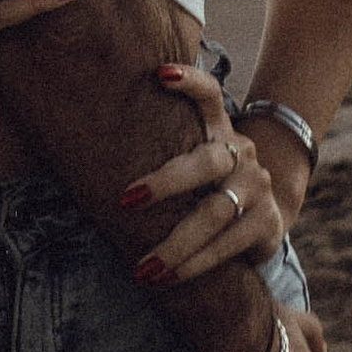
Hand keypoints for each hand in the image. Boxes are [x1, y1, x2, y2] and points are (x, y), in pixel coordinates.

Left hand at [120, 61, 296, 284]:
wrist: (262, 219)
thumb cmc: (204, 187)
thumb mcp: (189, 159)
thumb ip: (160, 144)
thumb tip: (84, 137)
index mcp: (218, 129)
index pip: (209, 95)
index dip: (189, 81)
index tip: (160, 73)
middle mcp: (240, 152)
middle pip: (206, 162)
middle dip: (165, 183)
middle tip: (124, 201)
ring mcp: (256, 187)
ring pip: (216, 212)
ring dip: (176, 244)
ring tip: (143, 268)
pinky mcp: (267, 223)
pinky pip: (228, 244)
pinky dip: (195, 264)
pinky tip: (168, 278)